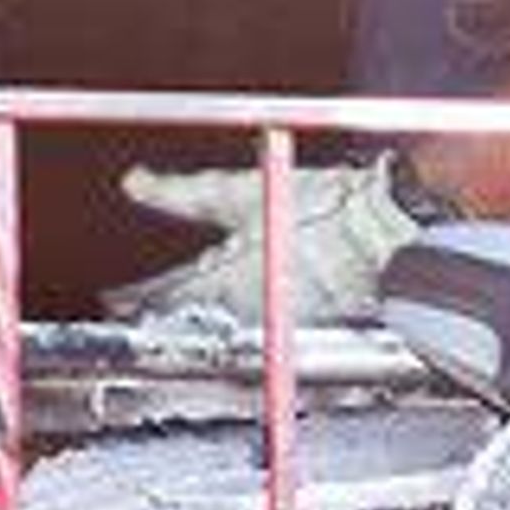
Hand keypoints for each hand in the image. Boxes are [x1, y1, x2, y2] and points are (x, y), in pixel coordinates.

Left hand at [116, 153, 428, 322]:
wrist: (393, 226)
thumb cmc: (325, 204)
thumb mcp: (240, 189)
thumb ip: (180, 192)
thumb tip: (133, 182)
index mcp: (228, 274)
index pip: (166, 292)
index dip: (136, 296)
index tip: (116, 297)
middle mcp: (247, 307)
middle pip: (191, 318)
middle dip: (165, 315)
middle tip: (142, 312)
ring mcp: (277, 322)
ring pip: (226, 327)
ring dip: (206, 321)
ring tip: (188, 312)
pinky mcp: (308, 326)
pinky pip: (265, 328)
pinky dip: (249, 320)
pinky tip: (245, 311)